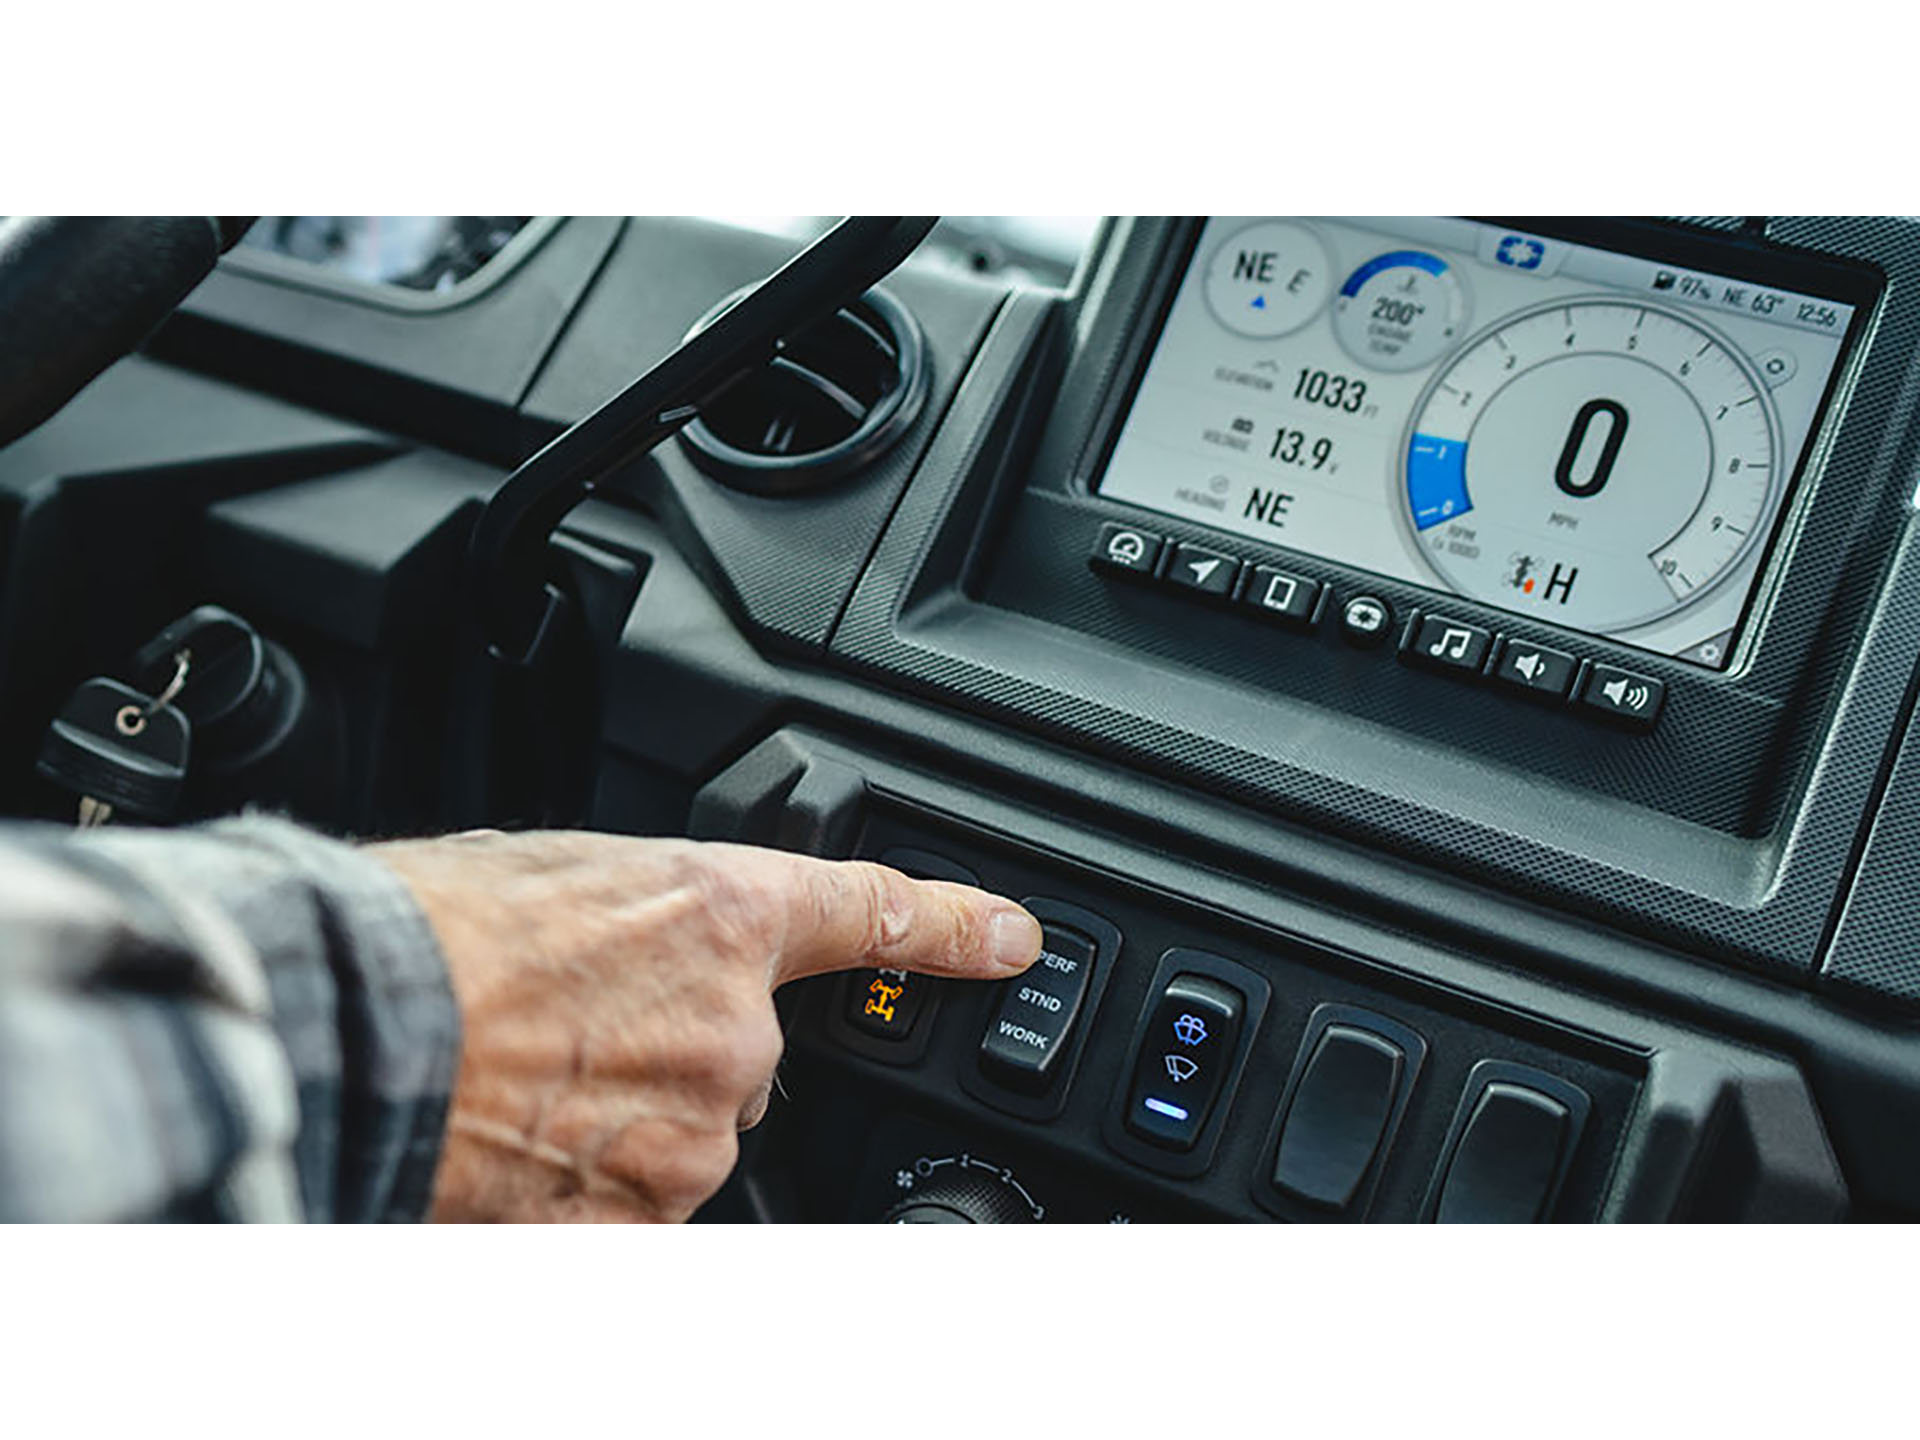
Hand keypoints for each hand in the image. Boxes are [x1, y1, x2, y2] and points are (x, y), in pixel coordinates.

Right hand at [371, 830, 1041, 1222]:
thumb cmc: (424, 932)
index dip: (951, 927)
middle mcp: (732, 1029)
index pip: (873, 914)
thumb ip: (642, 913)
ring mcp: (695, 1136)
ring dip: (623, 1122)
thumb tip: (643, 946)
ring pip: (685, 1137)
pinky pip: (639, 1206)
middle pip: (741, 1058)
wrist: (347, 1024)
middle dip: (673, 1051)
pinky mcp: (646, 1219)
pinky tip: (520, 1144)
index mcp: (717, 913)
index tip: (1007, 939)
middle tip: (566, 1030)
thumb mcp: (556, 872)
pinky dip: (588, 1185)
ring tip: (520, 1082)